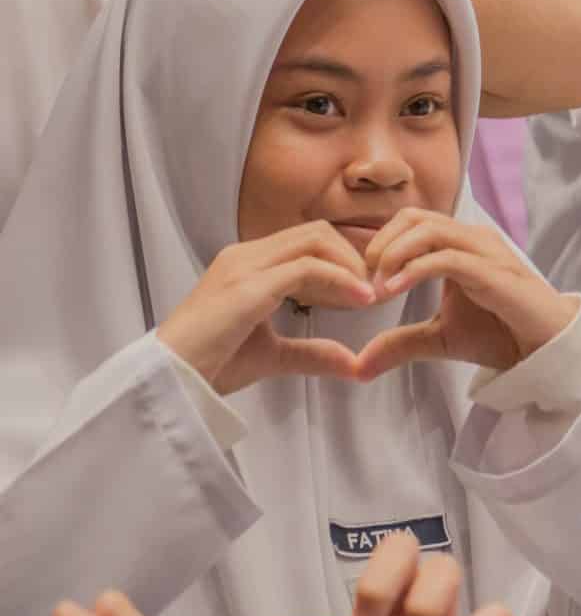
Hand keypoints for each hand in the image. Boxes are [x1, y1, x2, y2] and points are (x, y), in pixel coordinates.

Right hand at [155, 223, 375, 395]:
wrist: (167, 383)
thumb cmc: (209, 367)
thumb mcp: (271, 356)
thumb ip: (311, 353)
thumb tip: (352, 362)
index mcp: (248, 264)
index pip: (309, 241)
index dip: (346, 260)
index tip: (371, 291)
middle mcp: (244, 255)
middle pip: (318, 232)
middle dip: (355, 256)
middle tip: (378, 289)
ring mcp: (243, 267)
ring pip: (315, 241)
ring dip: (352, 265)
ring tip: (372, 296)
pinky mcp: (245, 287)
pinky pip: (305, 268)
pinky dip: (339, 280)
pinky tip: (360, 301)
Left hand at [347, 211, 577, 379]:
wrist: (545, 350)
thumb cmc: (501, 334)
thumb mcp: (440, 338)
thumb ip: (401, 343)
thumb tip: (359, 367)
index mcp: (461, 244)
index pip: (411, 222)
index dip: (379, 245)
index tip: (362, 282)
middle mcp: (473, 238)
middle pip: (414, 217)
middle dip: (380, 245)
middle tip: (363, 282)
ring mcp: (485, 251)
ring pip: (428, 230)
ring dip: (393, 255)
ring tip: (377, 289)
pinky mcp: (492, 272)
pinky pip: (446, 258)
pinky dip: (413, 270)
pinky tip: (392, 291)